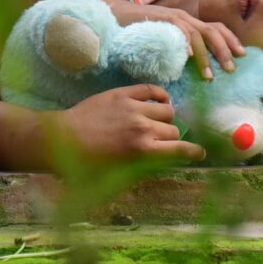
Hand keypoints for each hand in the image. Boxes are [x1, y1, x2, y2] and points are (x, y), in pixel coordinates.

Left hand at [55, 84, 204, 162]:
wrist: (63, 139)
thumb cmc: (87, 164)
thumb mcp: (118, 174)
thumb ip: (144, 166)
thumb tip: (162, 160)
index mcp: (143, 151)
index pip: (181, 149)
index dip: (194, 151)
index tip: (200, 152)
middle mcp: (142, 127)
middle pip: (174, 130)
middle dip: (171, 138)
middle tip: (162, 142)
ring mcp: (133, 107)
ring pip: (167, 109)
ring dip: (166, 117)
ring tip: (157, 121)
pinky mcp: (123, 93)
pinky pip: (152, 89)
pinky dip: (160, 95)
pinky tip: (159, 100)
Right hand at [111, 2, 244, 78]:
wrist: (115, 13)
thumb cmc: (138, 30)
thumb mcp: (165, 38)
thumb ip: (179, 48)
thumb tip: (191, 67)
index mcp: (188, 22)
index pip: (216, 28)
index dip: (230, 40)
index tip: (241, 56)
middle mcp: (184, 17)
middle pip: (213, 30)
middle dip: (225, 49)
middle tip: (232, 68)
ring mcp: (173, 17)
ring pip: (198, 34)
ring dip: (206, 56)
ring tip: (209, 75)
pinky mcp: (160, 20)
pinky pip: (177, 31)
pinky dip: (185, 44)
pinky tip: (189, 57)